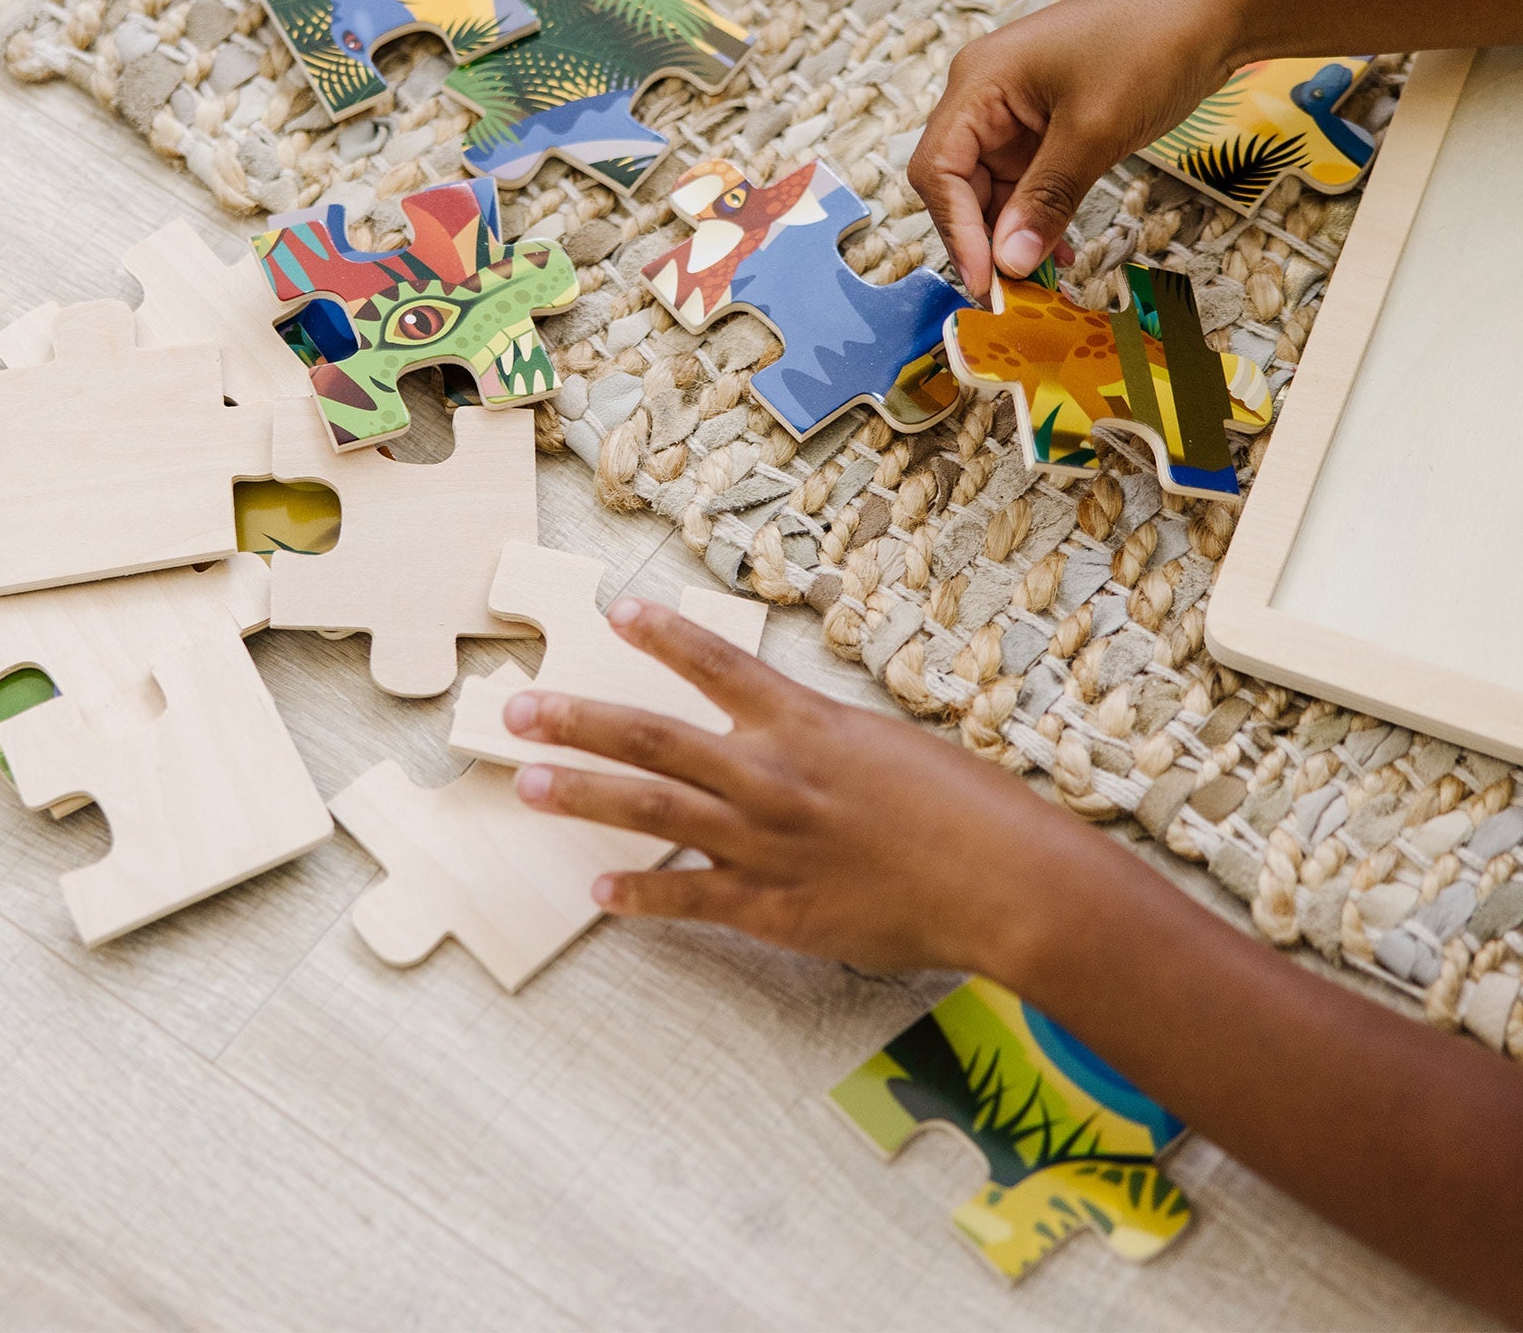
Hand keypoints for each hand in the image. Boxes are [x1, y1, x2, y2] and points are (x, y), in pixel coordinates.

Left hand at [501, 597, 1093, 975]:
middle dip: (578, 720)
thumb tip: (783, 738)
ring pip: (654, 812)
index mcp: (806, 723)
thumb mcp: (888, 745)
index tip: (615, 612)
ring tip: (530, 784)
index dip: (662, 635)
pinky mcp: (775, 910)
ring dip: (585, 795)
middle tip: (516, 710)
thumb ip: (822, 742)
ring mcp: (767, 845)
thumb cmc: (966, 807)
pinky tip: (599, 892)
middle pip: (653, 739)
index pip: (716, 664)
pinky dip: (641, 896)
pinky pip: (692, 899)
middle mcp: (772, 777)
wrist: (1006, 882)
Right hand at [909, 0, 1243, 297]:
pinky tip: (1064, 247)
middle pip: (958, 183)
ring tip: (1044, 278)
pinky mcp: (1047, 122)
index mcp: (979, 82)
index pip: (938, 170)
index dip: (957, 231)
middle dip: (984, 238)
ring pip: (993, 188)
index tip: (988, 281)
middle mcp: (984, 94)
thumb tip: (1011, 262)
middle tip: (1015, 292)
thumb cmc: (1153, 43)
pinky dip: (1040, 215)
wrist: (1216, 5)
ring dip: (1014, 233)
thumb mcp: (1096, 130)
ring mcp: (1016, 109)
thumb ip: (1047, 199)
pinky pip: (1027, 180)